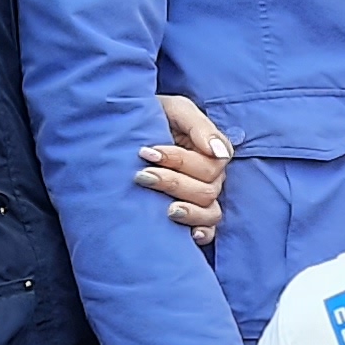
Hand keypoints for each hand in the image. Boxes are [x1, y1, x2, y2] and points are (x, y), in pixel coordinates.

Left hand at [140, 94, 233, 249]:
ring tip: (164, 210)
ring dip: (188, 211)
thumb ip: (199, 126)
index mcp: (211, 150)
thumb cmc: (152, 116)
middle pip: (207, 190)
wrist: (125, 129)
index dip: (179, 160)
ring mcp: (202, 198)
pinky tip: (189, 235)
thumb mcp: (174, 110)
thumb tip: (219, 153)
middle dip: (173, 183)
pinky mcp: (191, 216)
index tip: (147, 152)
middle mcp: (211, 176)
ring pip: (209, 212)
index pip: (209, 164)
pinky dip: (202, 234)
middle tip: (142, 175)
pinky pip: (208, 231)